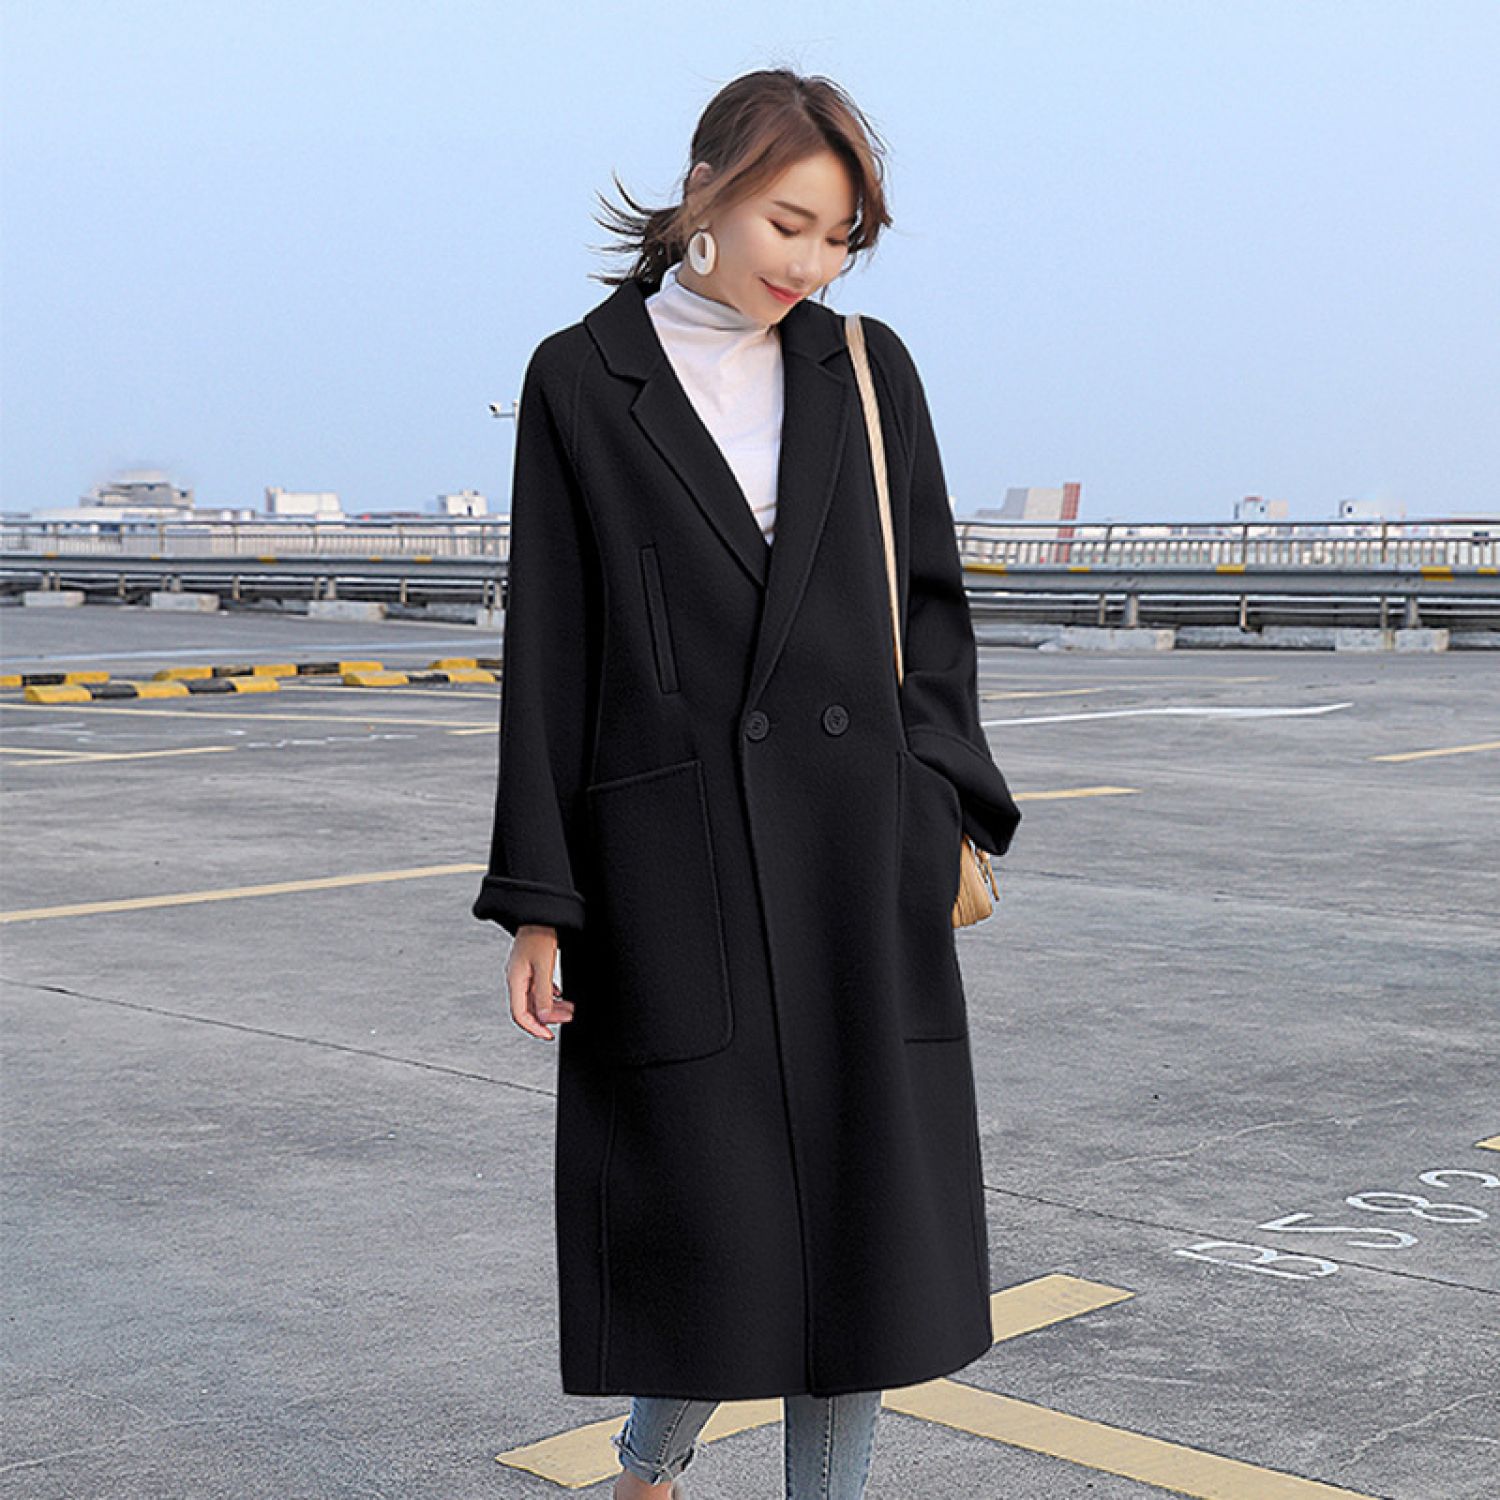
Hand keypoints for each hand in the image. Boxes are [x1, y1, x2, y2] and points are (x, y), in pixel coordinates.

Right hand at [508, 924, 574, 1041]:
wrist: (540, 914)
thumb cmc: (539, 935)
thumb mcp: (545, 967)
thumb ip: (544, 994)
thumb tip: (544, 1018)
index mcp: (515, 980)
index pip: (520, 1014)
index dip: (534, 1028)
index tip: (548, 1035)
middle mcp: (517, 978)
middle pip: (529, 1008)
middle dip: (548, 1017)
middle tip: (567, 1018)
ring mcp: (523, 973)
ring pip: (536, 999)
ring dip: (552, 1006)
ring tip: (569, 1008)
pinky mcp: (531, 967)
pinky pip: (539, 989)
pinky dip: (551, 995)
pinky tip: (560, 995)